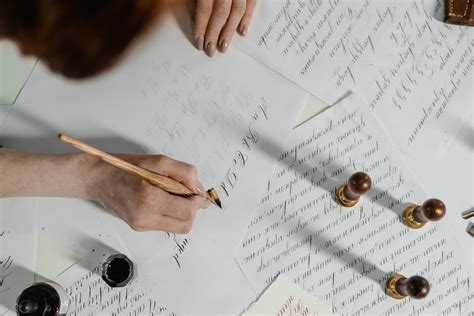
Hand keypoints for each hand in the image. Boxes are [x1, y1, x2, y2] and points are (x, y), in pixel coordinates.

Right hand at [88, 154, 208, 232]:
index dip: (197, 201)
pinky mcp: (138, 227)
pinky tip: (163, 199)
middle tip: (187, 193)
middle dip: (192, 209)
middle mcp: (145, 217)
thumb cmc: (124, 167)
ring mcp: (141, 225)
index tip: (196, 191)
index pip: (187, 210)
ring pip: (177, 227)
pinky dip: (171, 214)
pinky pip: (165, 225)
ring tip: (174, 195)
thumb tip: (197, 188)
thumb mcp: (158, 161)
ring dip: (182, 213)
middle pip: (185, 224)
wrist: (96, 179)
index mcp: (149, 199)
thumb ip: (183, 173)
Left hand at [187, 0, 256, 56]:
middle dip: (215, 33)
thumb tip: (195, 23)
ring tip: (223, 46)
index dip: (201, 27)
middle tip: (210, 49)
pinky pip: (252, 3)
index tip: (199, 42)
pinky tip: (242, 32)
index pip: (205, 9)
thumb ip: (195, 2)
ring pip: (238, 11)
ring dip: (230, 31)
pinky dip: (247, 18)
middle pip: (221, 13)